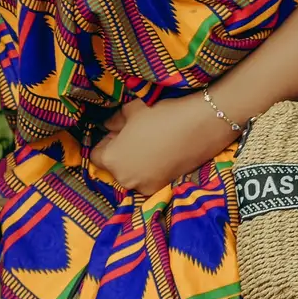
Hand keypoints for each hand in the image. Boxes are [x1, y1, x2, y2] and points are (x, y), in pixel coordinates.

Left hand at [91, 95, 236, 197]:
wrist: (201, 125)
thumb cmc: (161, 114)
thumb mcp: (132, 110)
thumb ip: (115, 120)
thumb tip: (108, 126)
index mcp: (112, 160)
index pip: (96, 154)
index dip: (106, 141)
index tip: (119, 131)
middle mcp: (124, 179)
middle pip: (114, 167)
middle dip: (121, 153)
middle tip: (137, 136)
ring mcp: (144, 187)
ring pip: (131, 174)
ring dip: (135, 163)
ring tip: (152, 144)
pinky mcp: (162, 188)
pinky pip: (147, 179)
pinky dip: (150, 170)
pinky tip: (162, 154)